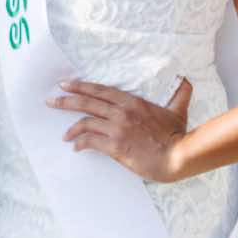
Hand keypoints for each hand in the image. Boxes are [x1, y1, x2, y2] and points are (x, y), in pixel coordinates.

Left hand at [50, 78, 193, 182]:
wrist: (178, 156)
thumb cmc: (178, 135)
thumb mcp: (178, 110)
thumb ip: (180, 94)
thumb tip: (186, 80)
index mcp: (132, 102)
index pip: (100, 90)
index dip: (81, 86)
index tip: (66, 85)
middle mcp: (121, 112)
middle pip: (87, 102)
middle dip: (66, 101)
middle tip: (51, 101)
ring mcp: (117, 129)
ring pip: (85, 122)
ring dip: (71, 128)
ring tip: (64, 135)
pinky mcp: (116, 146)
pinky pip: (91, 141)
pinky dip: (80, 143)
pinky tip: (76, 147)